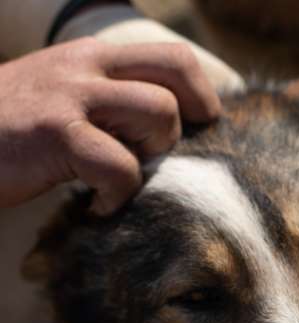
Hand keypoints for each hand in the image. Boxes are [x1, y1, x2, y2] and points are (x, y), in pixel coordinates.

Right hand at [0, 37, 220, 213]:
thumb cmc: (11, 133)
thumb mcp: (64, 100)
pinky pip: (120, 166)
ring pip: (159, 115)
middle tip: (154, 159)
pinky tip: (94, 208)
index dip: (200, 95)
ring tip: (117, 180)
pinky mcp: (55, 133)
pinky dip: (115, 198)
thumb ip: (110, 104)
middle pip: (176, 78)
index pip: (173, 58)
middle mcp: (87, 66)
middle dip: (181, 128)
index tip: (195, 130)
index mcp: (93, 57)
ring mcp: (71, 95)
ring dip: (150, 159)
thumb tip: (166, 132)